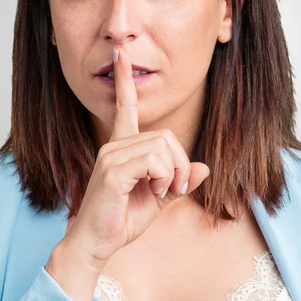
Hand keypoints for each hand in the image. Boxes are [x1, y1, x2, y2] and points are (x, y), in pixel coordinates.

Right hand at [64, 46, 209, 264]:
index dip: (123, 81)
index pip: (125, 107)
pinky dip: (164, 179)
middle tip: (177, 188)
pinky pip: (154, 161)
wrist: (95, 244)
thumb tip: (204, 167)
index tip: (120, 56)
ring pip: (162, 147)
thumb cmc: (122, 220)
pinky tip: (152, 194)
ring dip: (173, 174)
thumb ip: (179, 182)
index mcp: (122, 148)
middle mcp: (114, 146)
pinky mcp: (112, 171)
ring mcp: (111, 156)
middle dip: (181, 164)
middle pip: (165, 135)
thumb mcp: (158, 200)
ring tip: (160, 193)